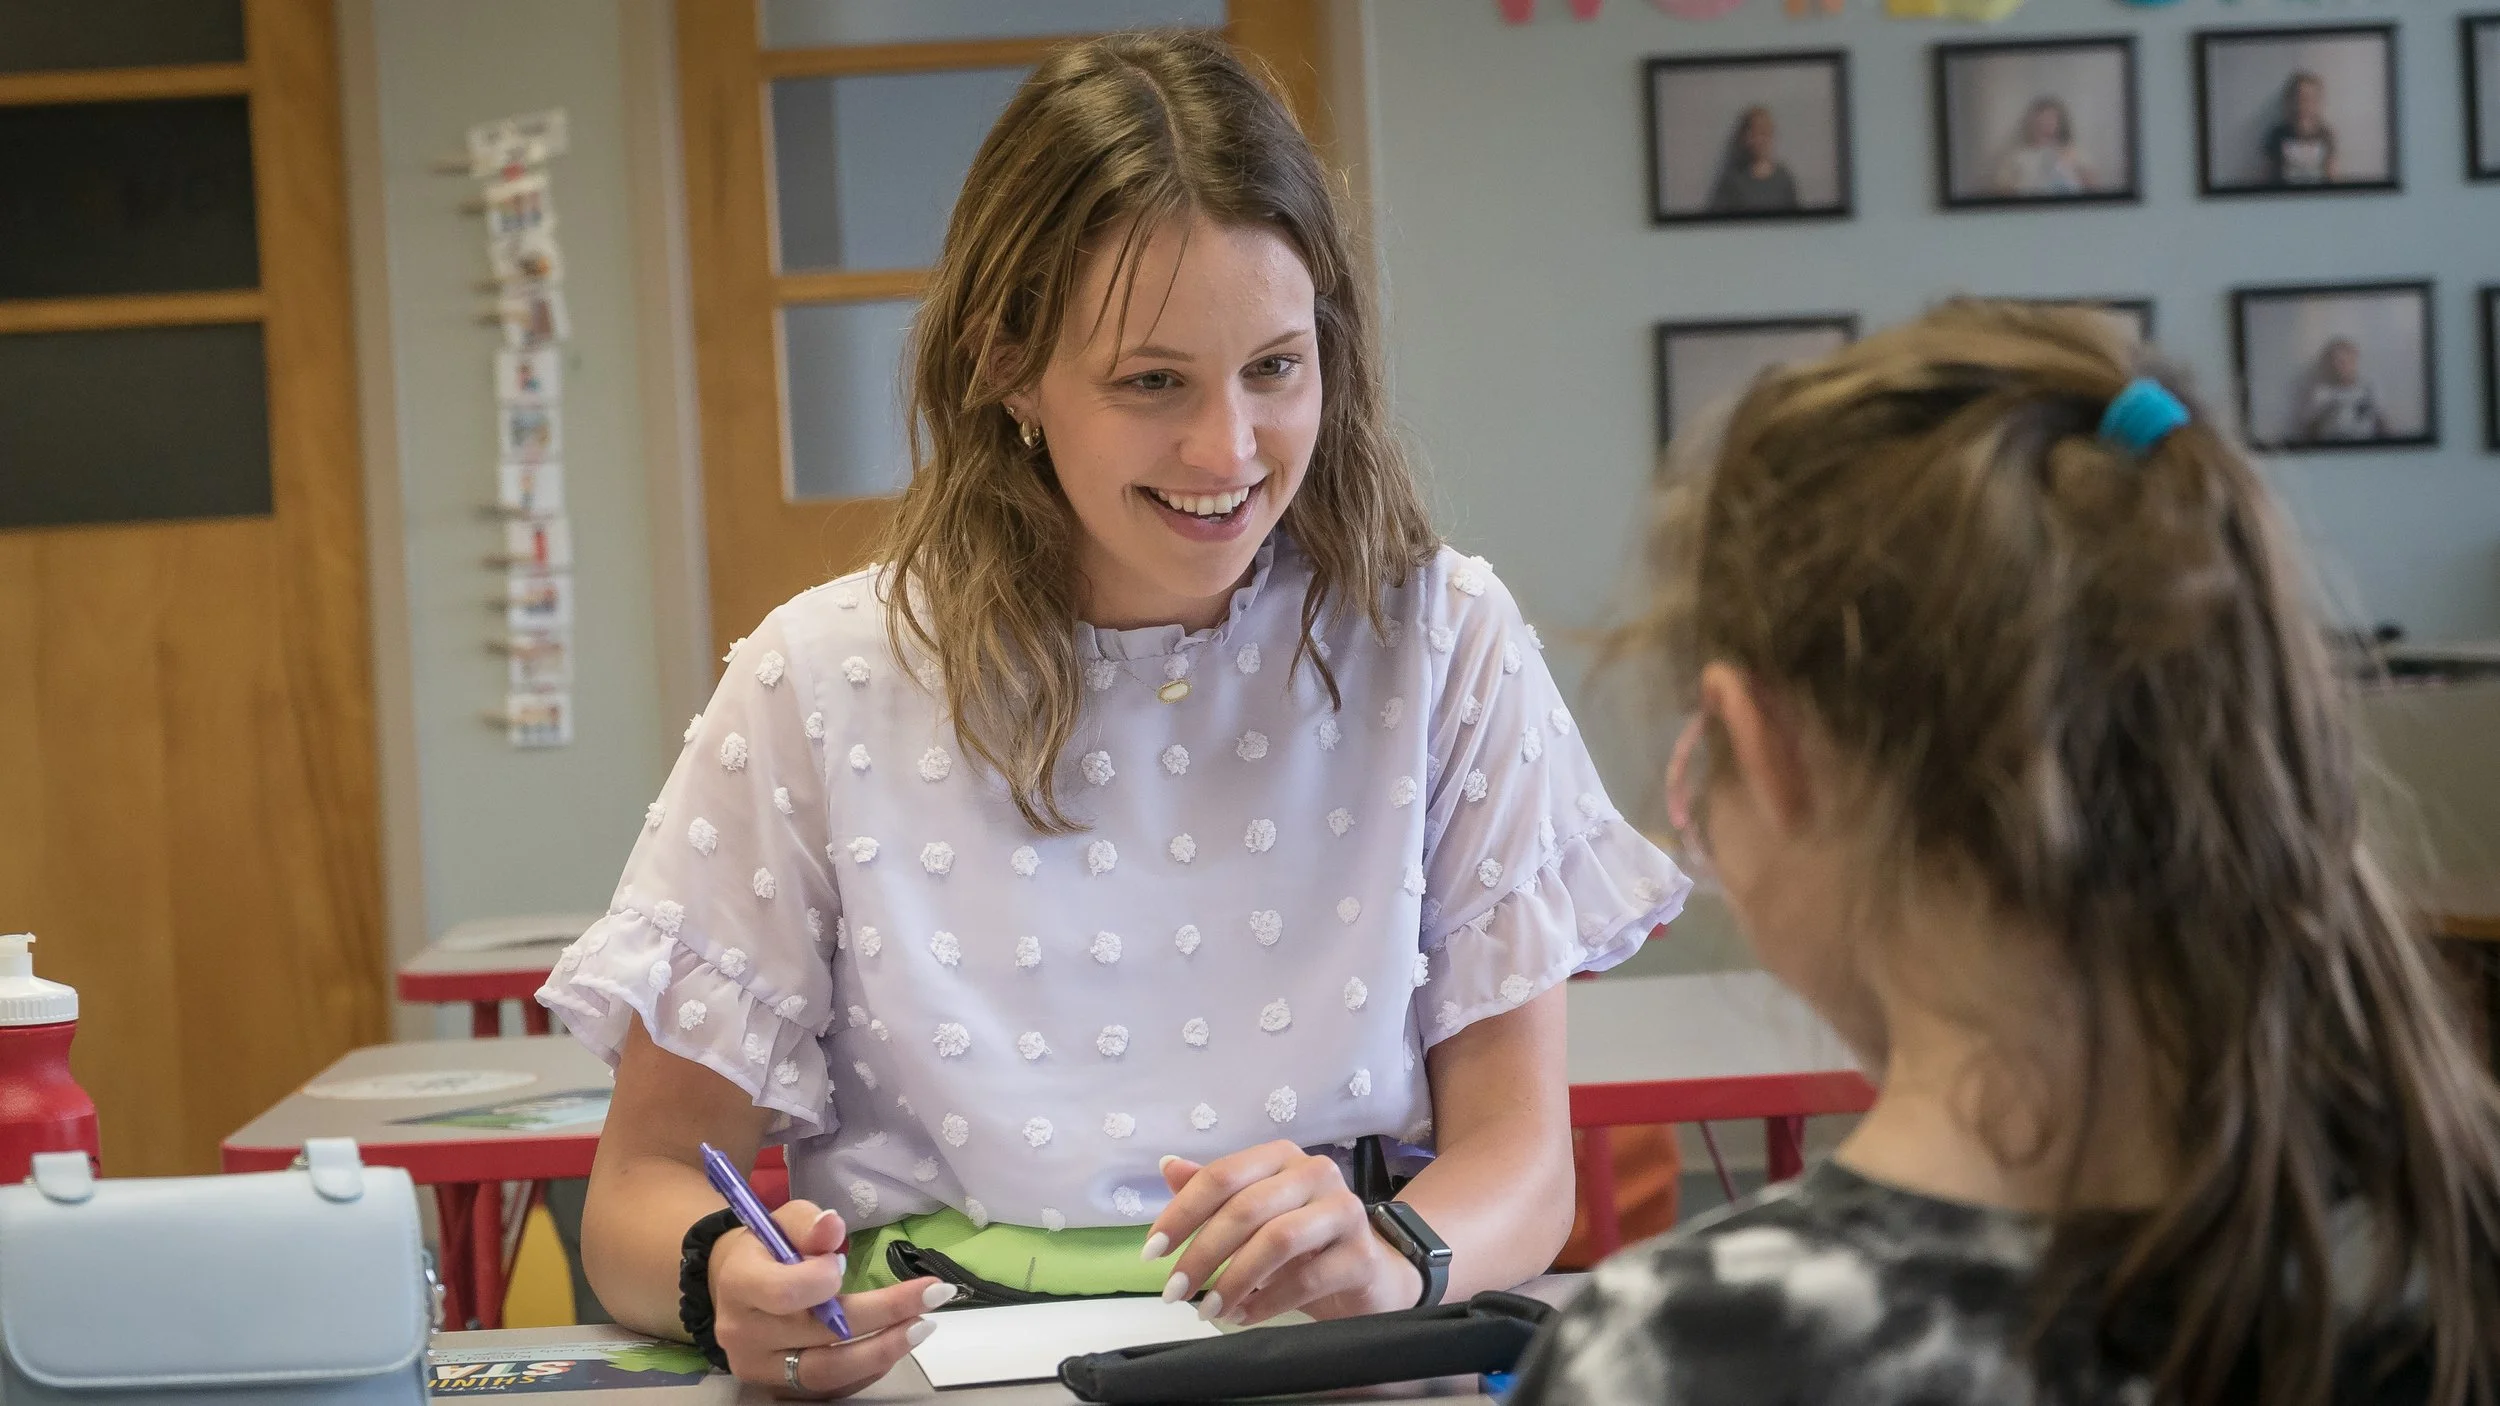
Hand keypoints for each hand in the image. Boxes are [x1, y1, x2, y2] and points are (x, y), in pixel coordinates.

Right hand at [708, 1198, 955, 1397]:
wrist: (733, 1286)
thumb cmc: (766, 1248)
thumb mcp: (782, 1223)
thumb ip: (808, 1224)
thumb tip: (833, 1224)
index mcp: (740, 1284)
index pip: (784, 1292)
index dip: (821, 1280)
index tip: (844, 1263)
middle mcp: (744, 1333)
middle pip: (820, 1334)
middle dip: (883, 1315)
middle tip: (933, 1294)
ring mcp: (760, 1367)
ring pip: (828, 1371)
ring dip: (884, 1350)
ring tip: (923, 1325)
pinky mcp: (779, 1388)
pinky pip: (831, 1387)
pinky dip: (869, 1368)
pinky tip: (896, 1344)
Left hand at [1143, 1144, 1422, 1325]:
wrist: (1370, 1273)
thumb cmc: (1304, 1241)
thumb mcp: (1255, 1216)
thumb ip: (1214, 1192)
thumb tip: (1167, 1166)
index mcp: (1281, 1157)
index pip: (1222, 1176)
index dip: (1182, 1213)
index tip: (1152, 1251)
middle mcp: (1315, 1172)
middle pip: (1247, 1208)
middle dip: (1202, 1253)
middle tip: (1174, 1292)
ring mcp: (1344, 1211)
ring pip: (1278, 1240)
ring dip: (1234, 1280)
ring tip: (1208, 1309)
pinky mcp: (1362, 1254)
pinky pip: (1307, 1278)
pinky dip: (1267, 1301)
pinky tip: (1244, 1316)